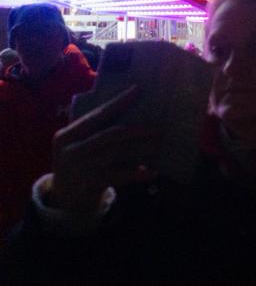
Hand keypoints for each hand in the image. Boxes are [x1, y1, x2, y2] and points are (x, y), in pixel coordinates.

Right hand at [48, 87, 158, 213]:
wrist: (64, 198)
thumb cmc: (78, 163)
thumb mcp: (77, 145)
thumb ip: (96, 131)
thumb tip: (133, 110)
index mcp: (66, 135)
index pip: (96, 115)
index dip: (118, 103)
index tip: (137, 90)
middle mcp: (71, 150)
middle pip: (110, 134)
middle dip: (137, 129)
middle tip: (159, 128)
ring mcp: (80, 168)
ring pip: (117, 153)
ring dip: (141, 148)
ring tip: (159, 145)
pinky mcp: (91, 184)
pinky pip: (120, 176)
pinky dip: (137, 173)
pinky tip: (151, 172)